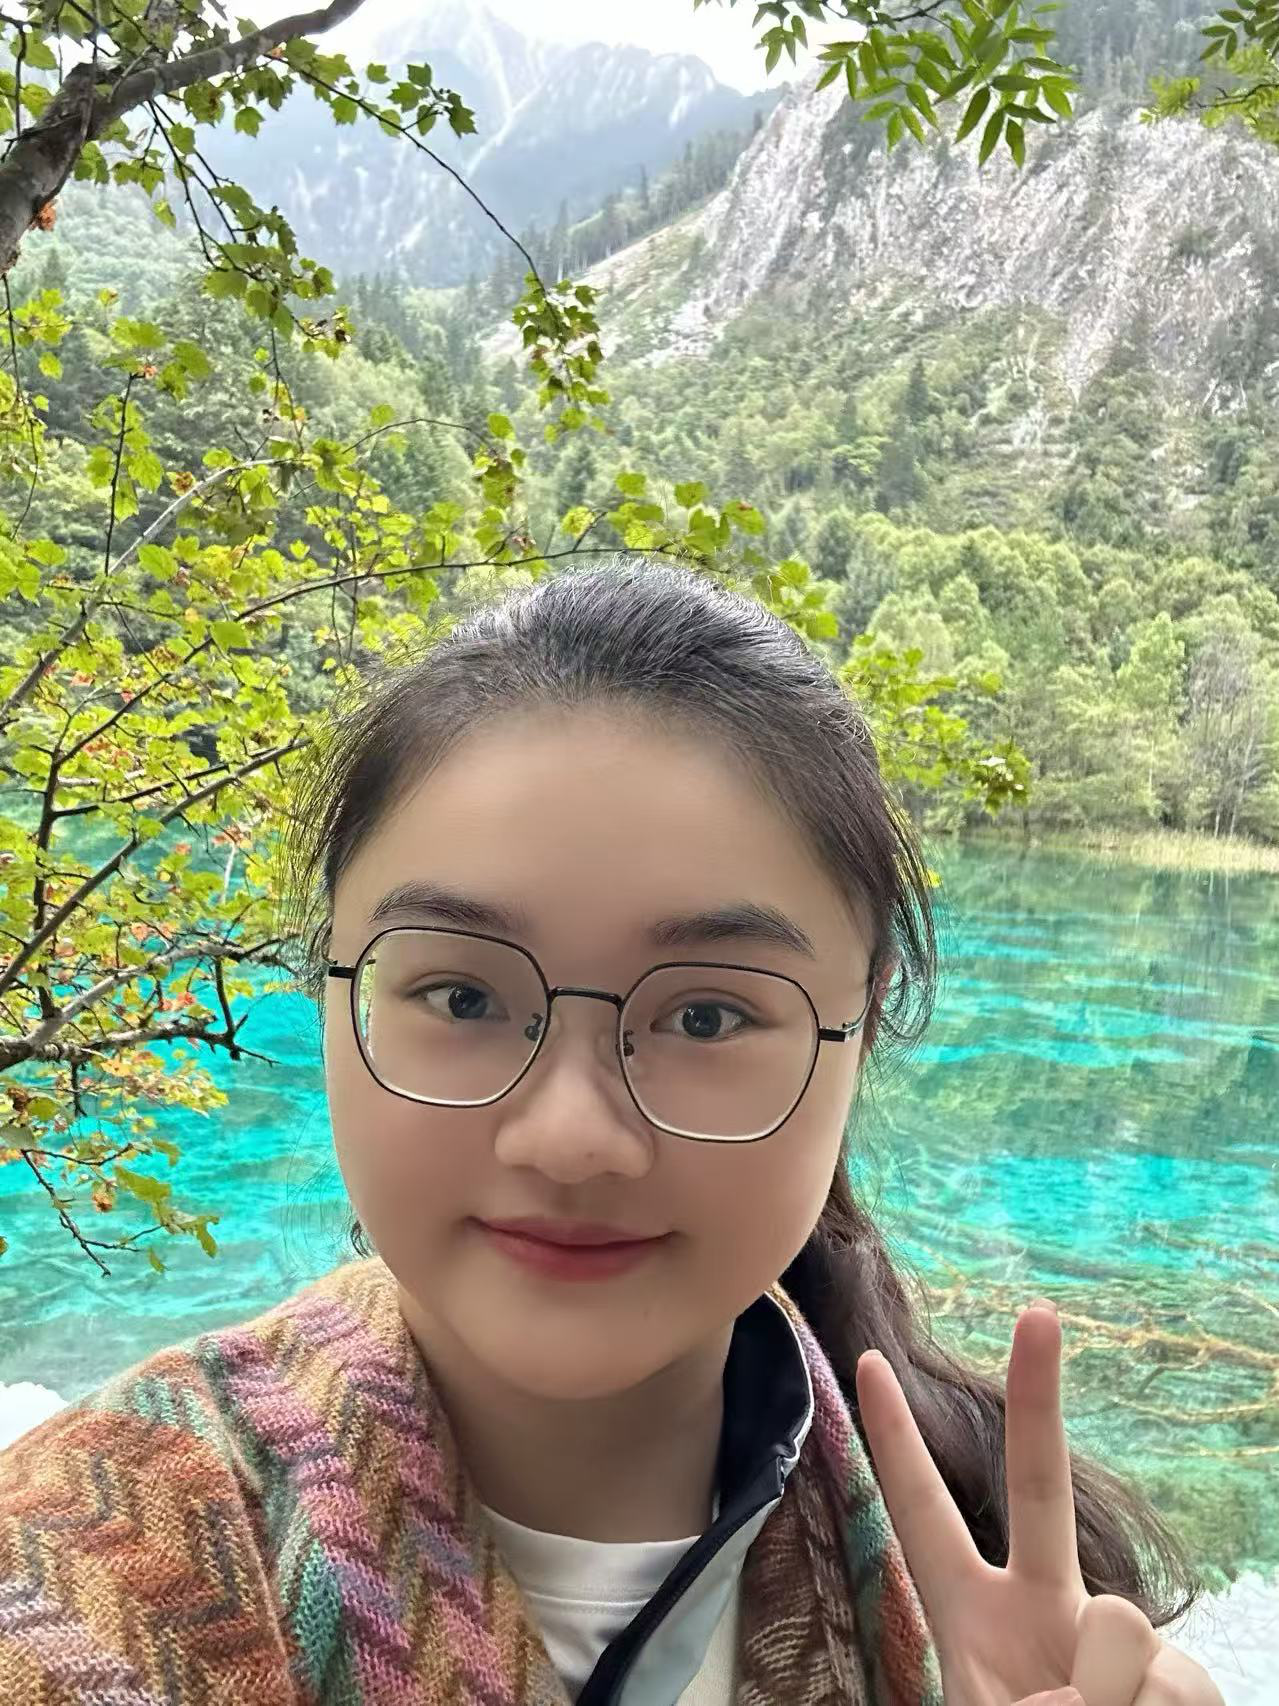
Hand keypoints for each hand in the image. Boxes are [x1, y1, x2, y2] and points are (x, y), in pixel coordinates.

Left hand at [855, 1301, 1225, 1705]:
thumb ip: (1027, 1697)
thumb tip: (1098, 1665)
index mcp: (972, 1619)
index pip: (922, 1515)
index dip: (893, 1442)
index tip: (863, 1360)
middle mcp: (1045, 1608)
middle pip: (1042, 1486)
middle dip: (1040, 1396)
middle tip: (1036, 1309)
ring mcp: (1115, 1640)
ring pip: (1119, 1627)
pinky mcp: (1185, 1682)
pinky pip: (1168, 1684)